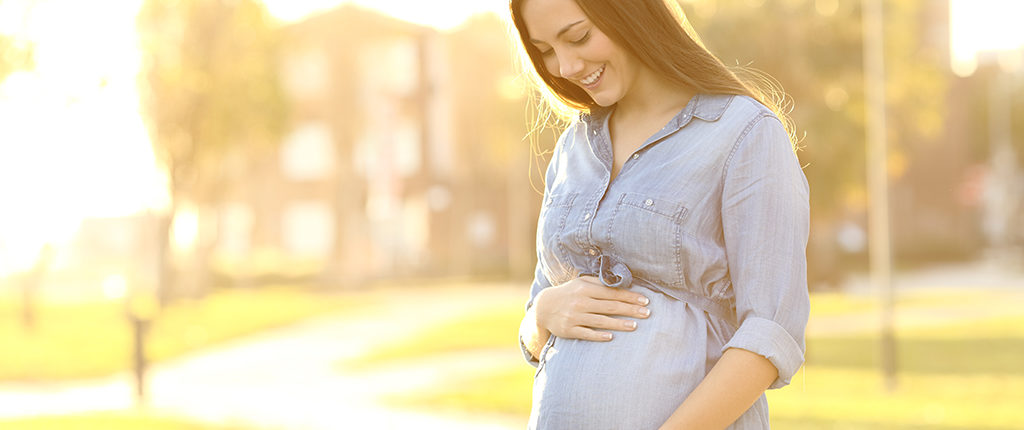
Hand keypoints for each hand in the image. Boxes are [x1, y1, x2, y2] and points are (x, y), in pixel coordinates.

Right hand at [533, 275, 650, 341]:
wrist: (544, 307)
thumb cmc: (569, 293)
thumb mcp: (581, 283)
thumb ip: (599, 283)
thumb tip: (622, 283)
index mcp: (585, 288)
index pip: (612, 293)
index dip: (630, 296)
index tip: (645, 300)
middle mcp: (580, 301)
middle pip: (610, 306)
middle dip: (630, 310)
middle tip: (647, 313)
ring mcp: (574, 316)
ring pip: (600, 321)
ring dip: (619, 323)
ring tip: (635, 326)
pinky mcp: (568, 329)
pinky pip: (586, 333)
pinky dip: (598, 335)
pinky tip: (611, 336)